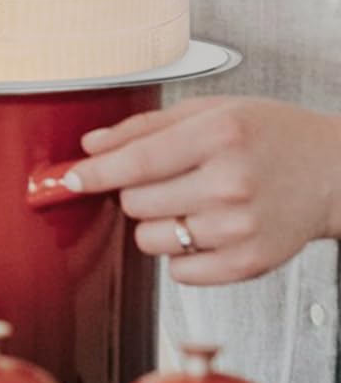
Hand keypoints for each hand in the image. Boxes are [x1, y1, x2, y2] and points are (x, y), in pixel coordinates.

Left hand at [67, 97, 340, 285]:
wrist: (335, 173)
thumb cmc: (272, 135)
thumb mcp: (212, 110)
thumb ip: (145, 127)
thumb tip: (92, 146)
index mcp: (219, 136)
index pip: (136, 162)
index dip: (94, 173)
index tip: (69, 179)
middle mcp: (231, 182)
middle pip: (135, 203)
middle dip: (135, 192)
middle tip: (166, 180)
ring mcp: (240, 227)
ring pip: (149, 239)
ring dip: (157, 224)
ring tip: (190, 203)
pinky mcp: (248, 263)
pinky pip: (178, 271)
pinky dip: (181, 254)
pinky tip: (206, 228)